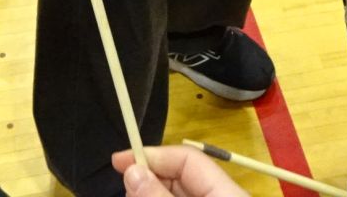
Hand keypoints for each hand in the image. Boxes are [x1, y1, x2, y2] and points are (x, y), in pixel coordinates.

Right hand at [113, 149, 248, 196]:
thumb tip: (132, 170)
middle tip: (123, 187)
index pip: (188, 159)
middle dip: (148, 180)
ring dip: (150, 194)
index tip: (119, 161)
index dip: (153, 155)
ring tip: (130, 195)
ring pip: (174, 196)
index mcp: (227, 193)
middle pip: (179, 179)